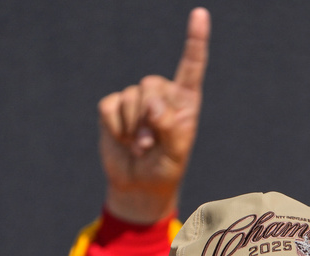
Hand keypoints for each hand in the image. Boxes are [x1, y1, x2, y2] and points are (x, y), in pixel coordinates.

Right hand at [98, 7, 209, 222]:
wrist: (139, 184)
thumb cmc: (165, 168)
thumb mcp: (176, 152)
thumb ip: (170, 126)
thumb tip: (153, 103)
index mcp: (185, 100)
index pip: (192, 65)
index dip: (195, 40)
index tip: (199, 14)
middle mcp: (161, 93)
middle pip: (151, 84)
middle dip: (149, 116)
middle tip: (151, 144)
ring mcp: (136, 99)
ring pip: (130, 97)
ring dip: (133, 128)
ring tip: (140, 146)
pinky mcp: (113, 107)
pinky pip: (109, 107)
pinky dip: (115, 128)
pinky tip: (124, 140)